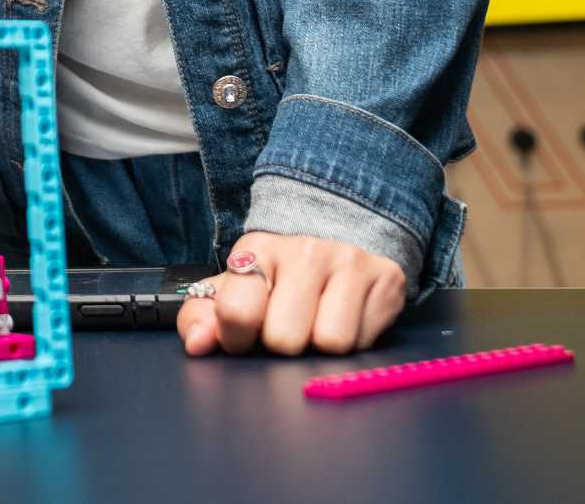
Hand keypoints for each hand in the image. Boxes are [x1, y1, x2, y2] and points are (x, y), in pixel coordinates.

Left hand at [176, 231, 405, 356]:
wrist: (335, 237)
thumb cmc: (277, 276)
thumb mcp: (232, 290)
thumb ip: (200, 317)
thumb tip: (197, 344)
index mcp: (257, 250)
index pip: (238, 311)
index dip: (237, 338)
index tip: (243, 336)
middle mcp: (305, 250)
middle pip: (285, 339)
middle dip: (282, 344)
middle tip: (286, 327)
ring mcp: (349, 261)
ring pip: (331, 343)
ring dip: (319, 346)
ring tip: (315, 322)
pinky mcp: (386, 278)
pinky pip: (365, 342)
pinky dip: (353, 342)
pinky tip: (344, 318)